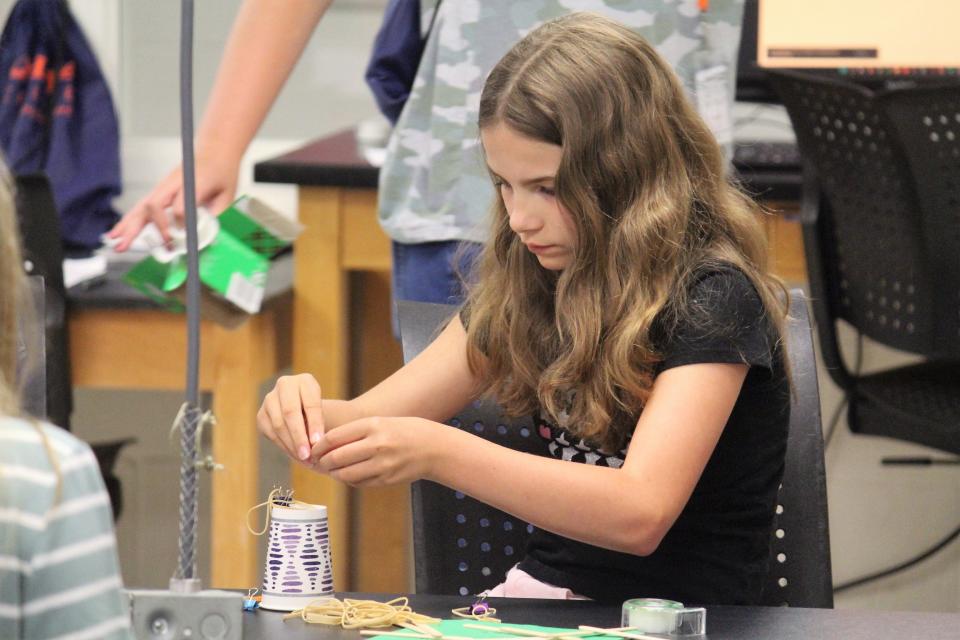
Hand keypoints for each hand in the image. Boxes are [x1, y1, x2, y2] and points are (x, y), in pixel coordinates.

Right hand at [107, 149, 240, 251]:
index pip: (181, 206)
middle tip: (144, 246)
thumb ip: (217, 215)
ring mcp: (163, 187)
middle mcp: (174, 183)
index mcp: (194, 182)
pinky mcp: (159, 192)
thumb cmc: (221, 173)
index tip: (184, 237)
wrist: (214, 151)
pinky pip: (141, 207)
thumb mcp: (228, 194)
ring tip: (119, 245)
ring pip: (142, 207)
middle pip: (155, 206)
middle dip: (149, 228)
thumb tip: (208, 238)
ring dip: (130, 227)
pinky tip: (117, 233)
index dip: (181, 223)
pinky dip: (128, 221)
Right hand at [257, 373, 325, 463]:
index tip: (318, 442)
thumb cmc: (318, 413)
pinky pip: (270, 433)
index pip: (310, 403)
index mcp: (305, 381)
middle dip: (299, 437)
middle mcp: (285, 385)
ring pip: (278, 424)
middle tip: (308, 455)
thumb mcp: (324, 413)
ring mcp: (270, 399)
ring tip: (304, 459)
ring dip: (291, 445)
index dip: (314, 424)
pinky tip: (295, 455)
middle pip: (290, 412)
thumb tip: (314, 445)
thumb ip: (320, 425)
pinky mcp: (261, 414)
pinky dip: (283, 446)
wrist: (302, 410)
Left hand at [311, 416, 442, 486]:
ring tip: (332, 469)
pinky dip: (349, 479)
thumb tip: (324, 446)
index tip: (313, 449)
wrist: (433, 447)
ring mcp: (382, 464)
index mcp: (373, 425)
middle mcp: (377, 444)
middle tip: (318, 462)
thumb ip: (354, 432)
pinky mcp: (386, 480)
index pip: (334, 437)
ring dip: (334, 473)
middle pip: (336, 458)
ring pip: (345, 474)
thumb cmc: (402, 431)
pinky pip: (359, 482)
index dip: (318, 446)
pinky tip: (350, 473)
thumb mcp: (380, 423)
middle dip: (323, 462)